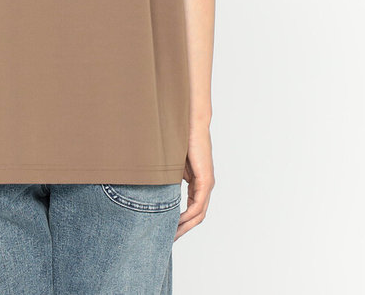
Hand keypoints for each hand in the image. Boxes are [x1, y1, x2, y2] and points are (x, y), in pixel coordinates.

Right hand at [174, 123, 214, 239]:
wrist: (191, 124)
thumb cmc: (182, 139)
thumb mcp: (173, 165)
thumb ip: (170, 179)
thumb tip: (156, 190)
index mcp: (198, 183)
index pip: (192, 209)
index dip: (181, 222)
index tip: (168, 230)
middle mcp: (205, 186)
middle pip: (197, 217)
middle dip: (183, 229)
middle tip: (169, 240)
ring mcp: (207, 184)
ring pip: (199, 214)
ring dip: (185, 226)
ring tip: (171, 235)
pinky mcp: (206, 180)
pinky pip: (198, 205)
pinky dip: (188, 215)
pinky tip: (177, 221)